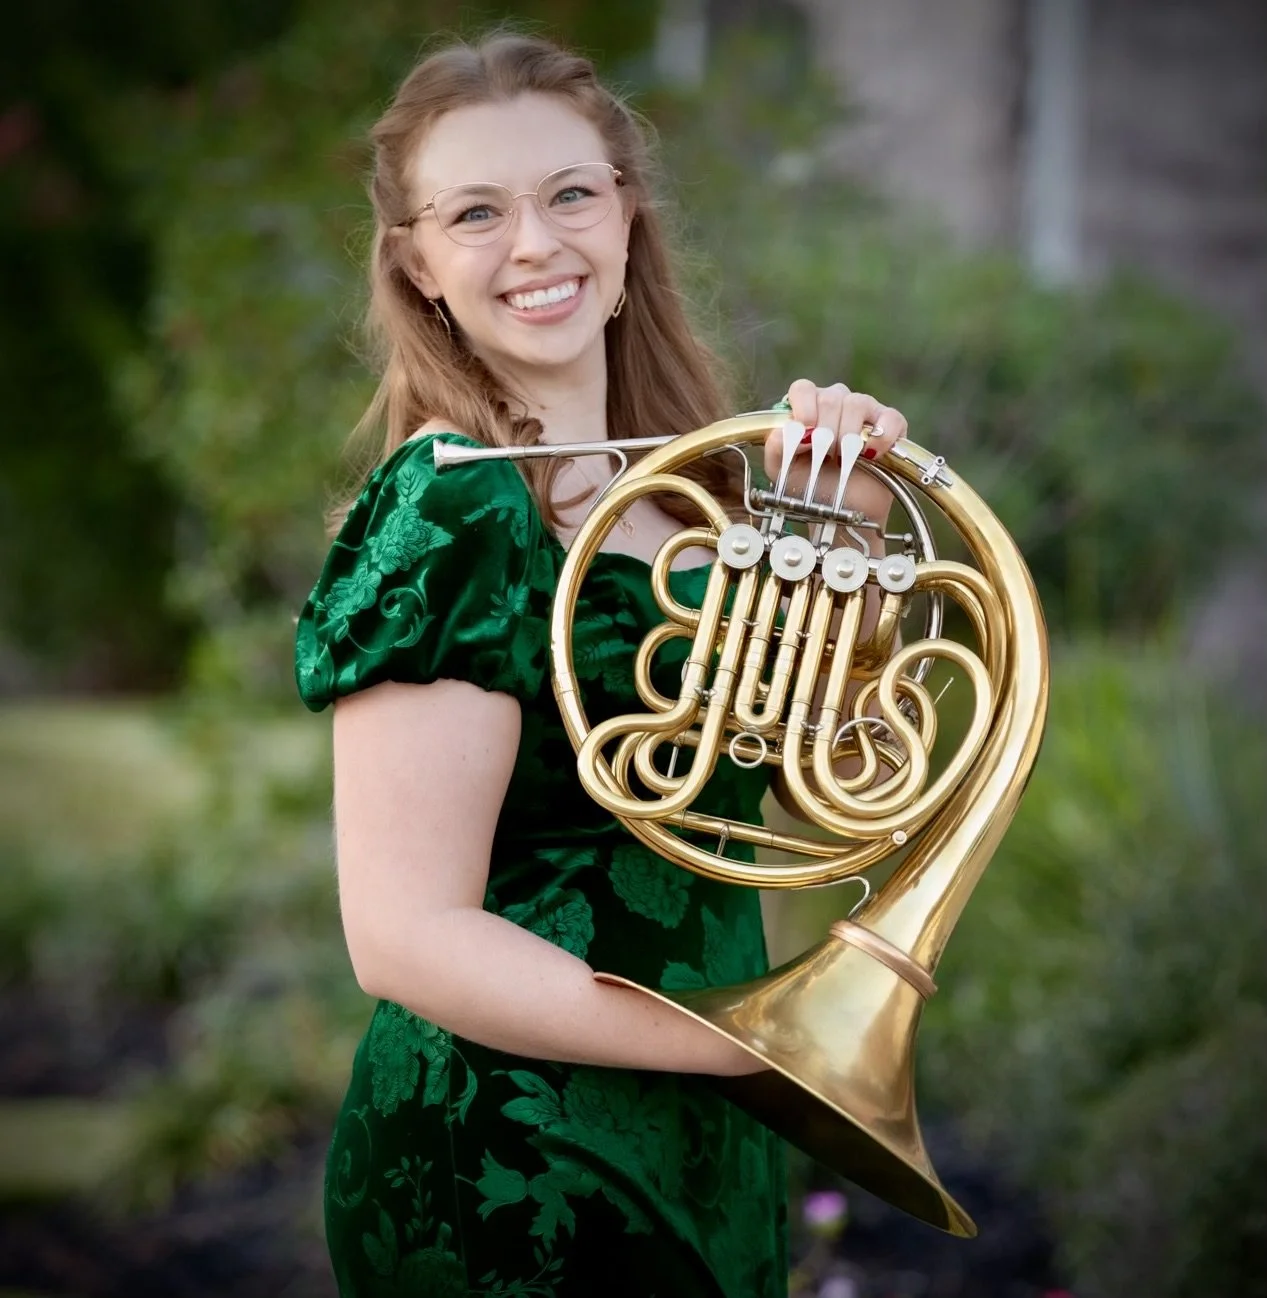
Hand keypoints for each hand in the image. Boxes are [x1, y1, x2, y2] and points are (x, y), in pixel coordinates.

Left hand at [762, 379, 908, 514]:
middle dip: (825, 432)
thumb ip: (775, 448)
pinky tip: (871, 455)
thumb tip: (783, 431)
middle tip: (824, 456)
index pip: (803, 389)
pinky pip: (890, 418)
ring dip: (847, 435)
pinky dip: (880, 436)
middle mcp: (836, 403)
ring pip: (857, 403)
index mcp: (808, 408)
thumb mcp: (782, 470)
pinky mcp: (891, 426)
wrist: (840, 512)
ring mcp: (865, 412)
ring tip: (843, 459)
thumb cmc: (811, 486)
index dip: (804, 407)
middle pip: (831, 397)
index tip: (805, 432)